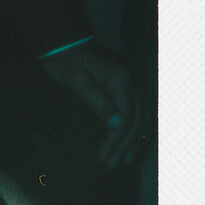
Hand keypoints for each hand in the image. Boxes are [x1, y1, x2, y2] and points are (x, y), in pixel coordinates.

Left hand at [41, 42, 143, 169]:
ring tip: (124, 161)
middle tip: (113, 166)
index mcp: (122, 79)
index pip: (126, 117)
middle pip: (136, 119)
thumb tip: (117, 125)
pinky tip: (128, 141)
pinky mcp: (125, 83)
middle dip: (125, 145)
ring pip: (140, 116)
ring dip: (132, 139)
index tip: (105, 159)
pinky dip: (133, 127)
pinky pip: (136, 109)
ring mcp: (131, 81)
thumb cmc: (65, 59)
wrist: (64, 38)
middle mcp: (133, 80)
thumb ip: (98, 103)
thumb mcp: (76, 82)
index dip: (117, 141)